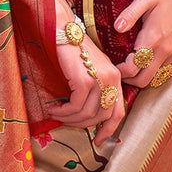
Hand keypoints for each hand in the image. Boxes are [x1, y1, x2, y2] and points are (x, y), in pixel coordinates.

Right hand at [46, 30, 124, 144]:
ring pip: (86, 113)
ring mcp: (99, 79)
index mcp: (115, 77)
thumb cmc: (71, 49)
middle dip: (81, 124)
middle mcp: (112, 79)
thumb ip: (93, 90)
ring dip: (68, 118)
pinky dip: (63, 111)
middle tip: (64, 121)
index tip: (98, 141)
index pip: (118, 111)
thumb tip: (85, 116)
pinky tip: (53, 107)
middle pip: (101, 116)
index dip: (109, 129)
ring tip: (55, 113)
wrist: (62, 29)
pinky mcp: (85, 80)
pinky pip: (75, 106)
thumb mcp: (89, 70)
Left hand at [115, 0, 171, 87]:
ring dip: (142, 76)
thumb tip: (116, 28)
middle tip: (119, 68)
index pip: (133, 69)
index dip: (120, 71)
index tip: (112, 64)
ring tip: (131, 65)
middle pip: (144, 81)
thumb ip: (130, 14)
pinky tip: (147, 59)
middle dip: (129, 79)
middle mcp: (165, 50)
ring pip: (156, 78)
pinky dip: (154, 71)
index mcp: (153, 38)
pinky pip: (166, 71)